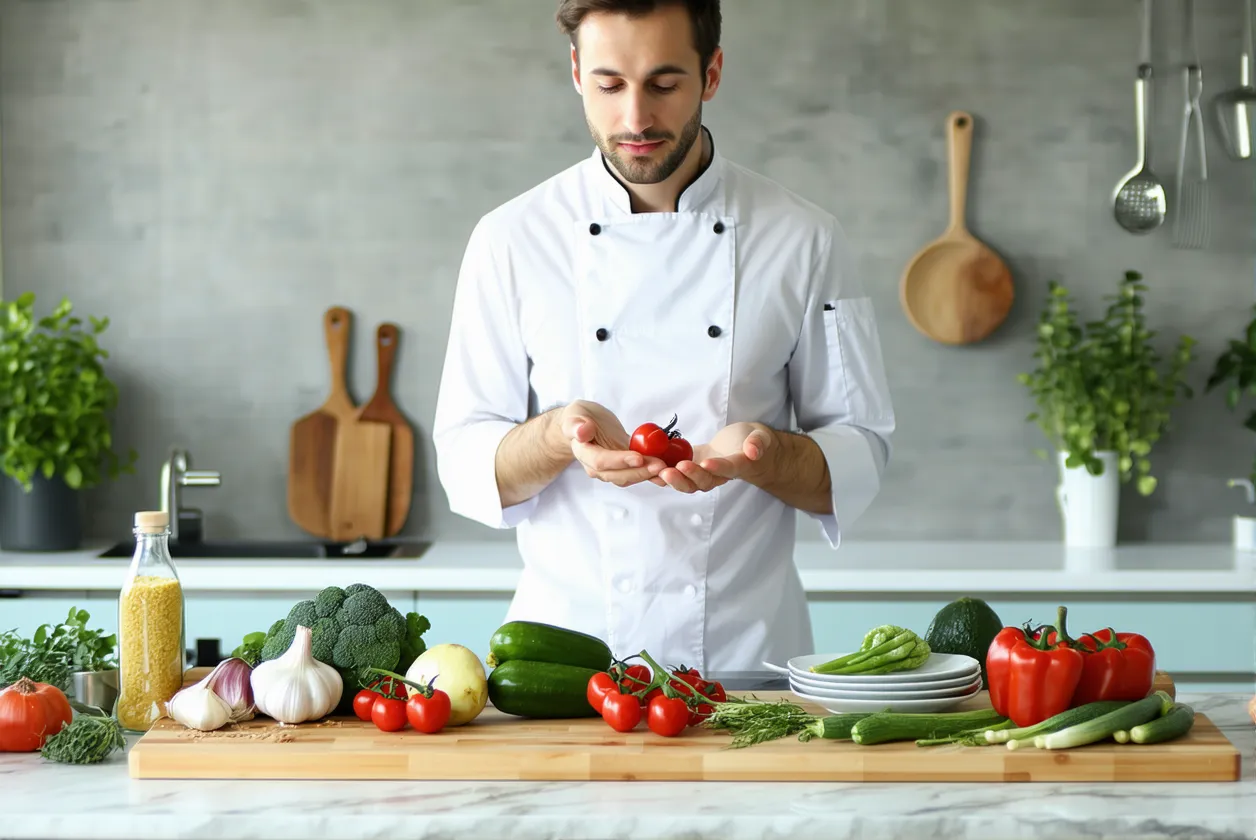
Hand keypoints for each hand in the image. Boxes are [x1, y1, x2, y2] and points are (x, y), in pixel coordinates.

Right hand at [558, 400, 665, 487]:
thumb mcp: (575, 414)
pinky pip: (638, 472)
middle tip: (660, 465)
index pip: (602, 461)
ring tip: (666, 467)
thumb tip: (582, 431)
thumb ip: (576, 424)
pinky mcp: (625, 466)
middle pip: (618, 475)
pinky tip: (667, 470)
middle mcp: (597, 467)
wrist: (585, 425)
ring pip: (630, 477)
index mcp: (584, 454)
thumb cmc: (579, 418)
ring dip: (648, 474)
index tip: (638, 457)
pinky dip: (652, 473)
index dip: (620, 461)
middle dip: (640, 471)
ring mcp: (612, 469)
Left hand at [656, 422, 773, 493]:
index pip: (729, 469)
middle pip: (703, 482)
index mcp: (738, 466)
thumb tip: (753, 451)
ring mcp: (704, 474)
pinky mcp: (692, 468)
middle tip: (673, 469)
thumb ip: (758, 443)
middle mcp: (719, 475)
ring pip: (688, 483)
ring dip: (673, 479)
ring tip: (658, 472)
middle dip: (687, 477)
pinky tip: (651, 469)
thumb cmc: (753, 440)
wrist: (744, 446)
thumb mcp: (760, 437)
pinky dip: (665, 474)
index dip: (718, 468)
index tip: (706, 463)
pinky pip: (678, 475)